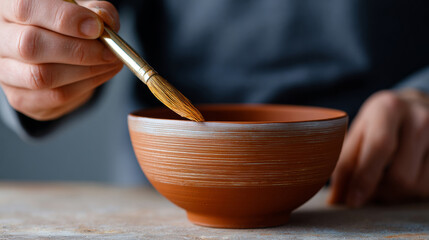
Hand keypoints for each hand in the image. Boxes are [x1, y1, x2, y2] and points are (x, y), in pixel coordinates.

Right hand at [0, 0, 122, 120]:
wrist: (59, 57)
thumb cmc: (69, 27)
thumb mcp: (84, 11)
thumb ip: (96, 10)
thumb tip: (102, 20)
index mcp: (8, 7)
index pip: (26, 8)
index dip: (64, 18)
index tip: (97, 27)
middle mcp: (0, 38)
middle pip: (30, 45)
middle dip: (78, 50)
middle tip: (109, 51)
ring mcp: (5, 71)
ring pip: (40, 76)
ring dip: (85, 71)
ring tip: (110, 62)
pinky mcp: (20, 98)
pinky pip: (53, 96)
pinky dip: (85, 86)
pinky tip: (100, 74)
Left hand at [329, 89, 428, 206]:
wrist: (416, 107)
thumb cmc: (380, 123)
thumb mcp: (359, 132)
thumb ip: (345, 161)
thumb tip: (337, 198)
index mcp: (388, 108)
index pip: (379, 147)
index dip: (364, 178)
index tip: (352, 201)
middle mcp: (419, 118)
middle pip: (399, 175)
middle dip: (378, 191)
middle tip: (365, 192)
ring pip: (415, 185)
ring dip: (394, 194)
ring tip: (383, 182)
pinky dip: (411, 192)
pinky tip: (402, 179)